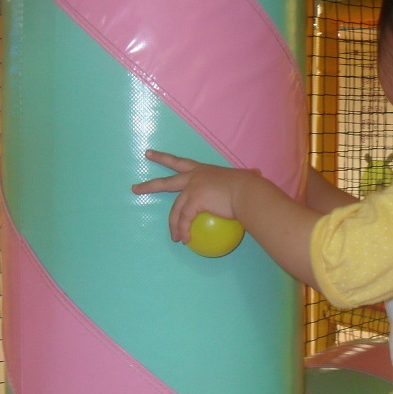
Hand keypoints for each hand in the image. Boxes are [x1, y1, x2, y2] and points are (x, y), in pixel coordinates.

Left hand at [132, 150, 255, 243]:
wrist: (248, 192)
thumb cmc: (249, 186)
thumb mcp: (243, 178)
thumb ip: (246, 177)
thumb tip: (257, 175)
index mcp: (203, 170)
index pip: (180, 163)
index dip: (163, 158)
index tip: (149, 154)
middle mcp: (194, 176)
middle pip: (166, 181)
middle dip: (149, 185)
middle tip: (135, 189)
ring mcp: (192, 188)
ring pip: (175, 208)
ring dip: (173, 225)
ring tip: (174, 237)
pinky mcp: (194, 200)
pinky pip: (184, 219)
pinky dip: (184, 230)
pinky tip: (186, 239)